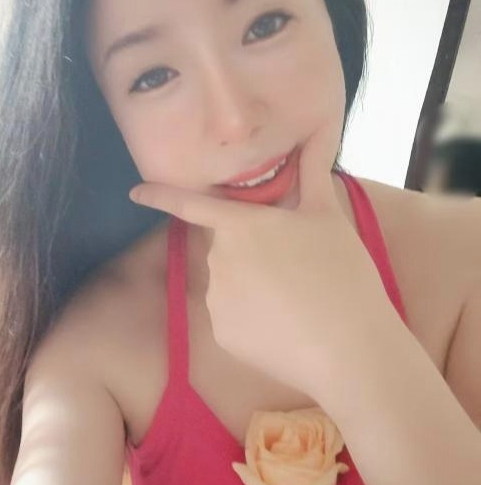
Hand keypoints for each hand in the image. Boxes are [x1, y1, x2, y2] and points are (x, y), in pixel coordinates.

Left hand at [128, 125, 394, 398]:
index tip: (135, 191)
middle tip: (295, 267)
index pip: (190, 205)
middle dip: (250, 252)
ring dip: (252, 286)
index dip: (161, 196)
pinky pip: (232, 317)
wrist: (349, 350)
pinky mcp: (222, 334)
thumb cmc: (342, 274)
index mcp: (241, 226)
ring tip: (296, 301)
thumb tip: (315, 134)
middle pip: (226, 246)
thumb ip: (313, 172)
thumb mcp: (329, 216)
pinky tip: (284, 327)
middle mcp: (219, 259)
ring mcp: (217, 299)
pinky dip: (253, 319)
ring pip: (230, 283)